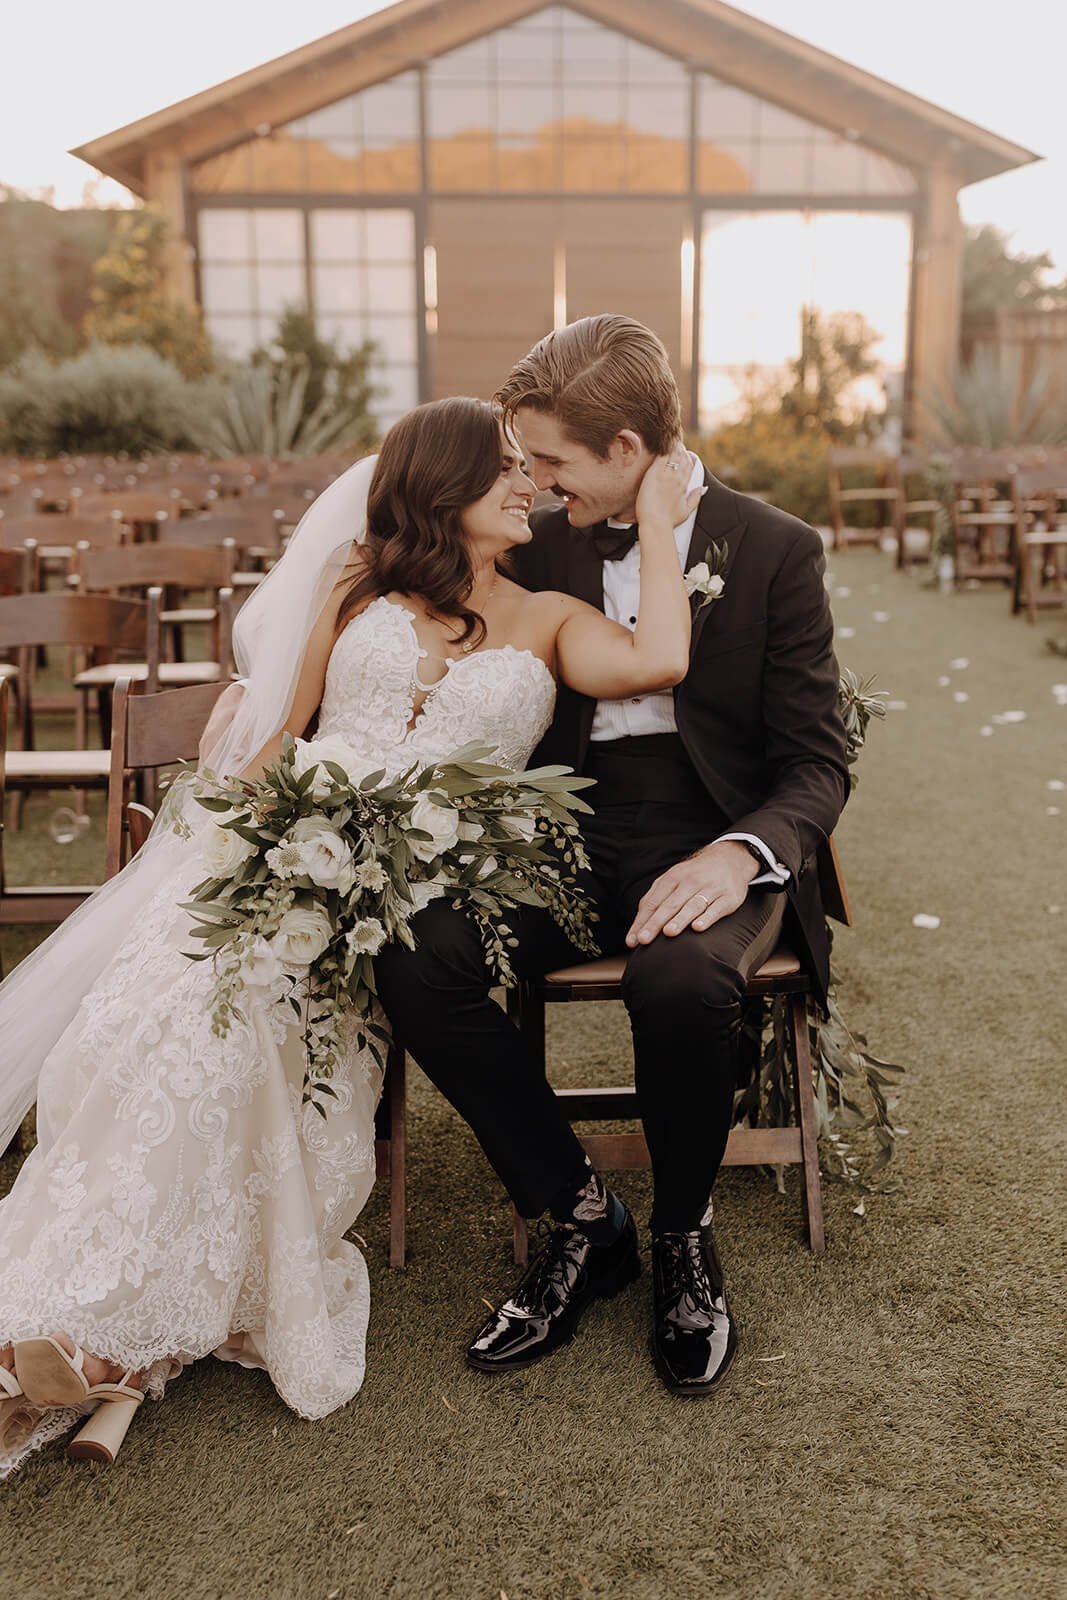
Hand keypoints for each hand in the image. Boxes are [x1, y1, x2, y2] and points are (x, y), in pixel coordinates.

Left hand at [625, 840, 758, 946]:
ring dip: (680, 919)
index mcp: (673, 878)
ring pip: (693, 905)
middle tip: (644, 939)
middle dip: (656, 922)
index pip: (653, 902)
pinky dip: (707, 918)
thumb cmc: (694, 876)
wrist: (729, 859)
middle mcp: (691, 882)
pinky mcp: (729, 897)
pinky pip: (717, 909)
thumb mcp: (673, 879)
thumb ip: (655, 898)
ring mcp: (711, 889)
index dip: (642, 921)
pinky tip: (698, 928)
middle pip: (670, 905)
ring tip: (668, 932)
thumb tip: (638, 924)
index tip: (633, 940)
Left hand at [634, 443, 703, 530]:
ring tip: (671, 441)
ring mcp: (665, 476)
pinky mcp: (653, 475)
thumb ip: (695, 498)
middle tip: (677, 444)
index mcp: (684, 486)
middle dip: (680, 451)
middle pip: (681, 459)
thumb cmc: (669, 520)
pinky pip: (660, 458)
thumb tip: (703, 488)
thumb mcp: (686, 510)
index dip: (687, 458)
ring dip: (672, 448)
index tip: (685, 453)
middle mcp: (676, 479)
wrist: (656, 523)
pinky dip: (663, 450)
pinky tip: (662, 444)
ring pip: (672, 456)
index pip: (688, 467)